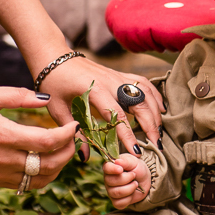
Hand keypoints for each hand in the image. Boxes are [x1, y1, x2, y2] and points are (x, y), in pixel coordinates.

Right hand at [0, 87, 79, 189]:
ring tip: (63, 149)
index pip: (47, 142)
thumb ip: (20, 96)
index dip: (67, 135)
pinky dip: (43, 176)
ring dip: (59, 166)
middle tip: (74, 138)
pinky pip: (28, 185)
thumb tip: (46, 99)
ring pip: (41, 179)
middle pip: (50, 164)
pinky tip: (45, 160)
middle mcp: (3, 159)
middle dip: (68, 152)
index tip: (74, 125)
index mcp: (3, 135)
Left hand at [38, 56, 164, 157]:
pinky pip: (144, 83)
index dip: (128, 134)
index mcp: (95, 90)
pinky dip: (155, 95)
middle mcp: (111, 81)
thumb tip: (85, 157)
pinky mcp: (120, 74)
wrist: (55, 58)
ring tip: (159, 131)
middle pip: (139, 103)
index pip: (118, 115)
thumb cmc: (53, 83)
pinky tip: (161, 108)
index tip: (135, 151)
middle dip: (150, 125)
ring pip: (146, 93)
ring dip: (156, 112)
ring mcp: (118, 76)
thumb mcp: (58, 110)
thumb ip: (73, 132)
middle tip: (156, 145)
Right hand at [103, 153, 149, 209]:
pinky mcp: (116, 201)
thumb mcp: (134, 162)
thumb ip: (126, 161)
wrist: (145, 180)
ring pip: (116, 193)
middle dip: (126, 179)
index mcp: (110, 167)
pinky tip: (132, 193)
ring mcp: (111, 191)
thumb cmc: (137, 168)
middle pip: (111, 182)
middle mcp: (108, 180)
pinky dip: (129, 198)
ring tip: (135, 183)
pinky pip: (119, 203)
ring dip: (130, 188)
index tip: (121, 170)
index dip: (112, 169)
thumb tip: (117, 161)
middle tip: (134, 175)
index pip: (106, 168)